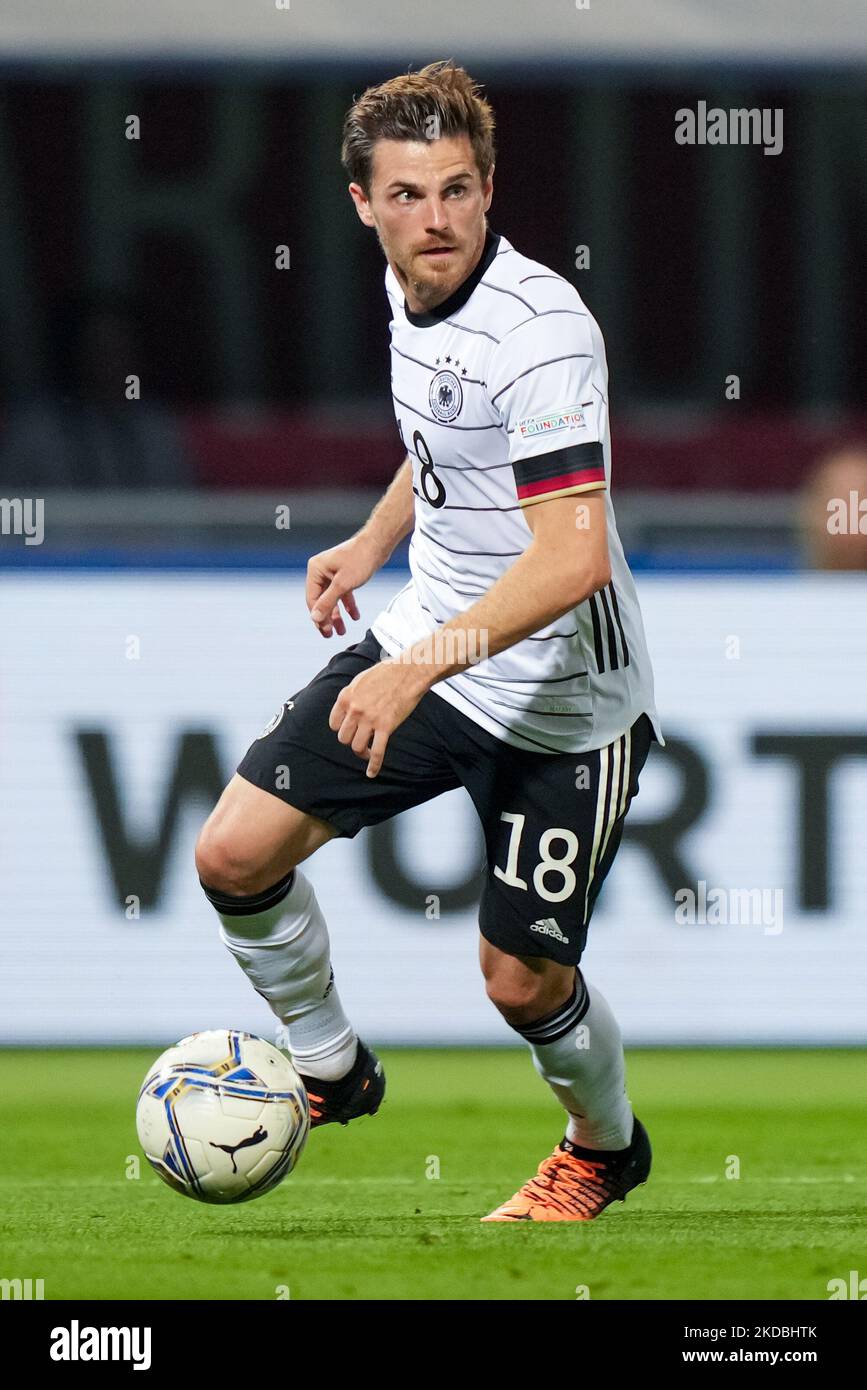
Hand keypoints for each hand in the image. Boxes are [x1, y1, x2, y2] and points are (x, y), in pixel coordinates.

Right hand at [307, 534, 382, 637]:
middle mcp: (321, 571)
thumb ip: (328, 602)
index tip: (326, 631)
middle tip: (331, 634)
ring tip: (342, 631)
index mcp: (315, 570)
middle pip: (321, 600)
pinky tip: (355, 616)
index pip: (312, 599)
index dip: (318, 617)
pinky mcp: (344, 575)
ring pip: (332, 599)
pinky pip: (342, 593)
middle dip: (327, 618)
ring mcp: (332, 573)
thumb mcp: (342, 584)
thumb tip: (315, 618)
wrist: (378, 544)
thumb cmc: (360, 559)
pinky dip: (348, 605)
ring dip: (337, 615)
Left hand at [328, 658, 425, 777]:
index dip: (341, 729)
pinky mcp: (386, 726)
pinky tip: (372, 773)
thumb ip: (352, 695)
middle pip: (343, 737)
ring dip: (361, 752)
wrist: (409, 672)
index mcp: (346, 697)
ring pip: (356, 746)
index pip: (334, 723)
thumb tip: (347, 707)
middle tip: (360, 739)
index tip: (350, 730)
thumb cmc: (387, 673)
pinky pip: (377, 752)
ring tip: (367, 752)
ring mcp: (370, 719)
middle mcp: (354, 709)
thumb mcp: (361, 680)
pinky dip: (374, 765)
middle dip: (351, 741)